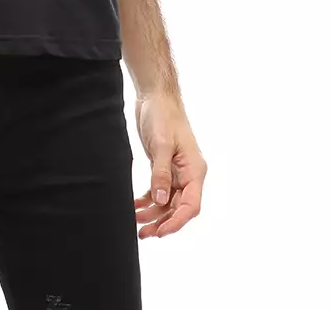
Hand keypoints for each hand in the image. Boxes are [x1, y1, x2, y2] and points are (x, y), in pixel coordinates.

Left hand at [133, 92, 206, 238]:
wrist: (155, 95)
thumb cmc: (163, 115)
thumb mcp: (161, 144)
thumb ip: (161, 174)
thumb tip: (161, 201)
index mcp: (194, 170)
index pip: (191, 205)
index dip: (177, 222)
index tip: (161, 233)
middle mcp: (188, 174)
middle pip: (178, 207)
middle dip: (162, 222)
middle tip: (143, 234)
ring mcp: (176, 171)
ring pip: (167, 201)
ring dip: (153, 213)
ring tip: (136, 224)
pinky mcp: (163, 166)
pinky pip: (158, 190)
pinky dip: (148, 200)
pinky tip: (135, 207)